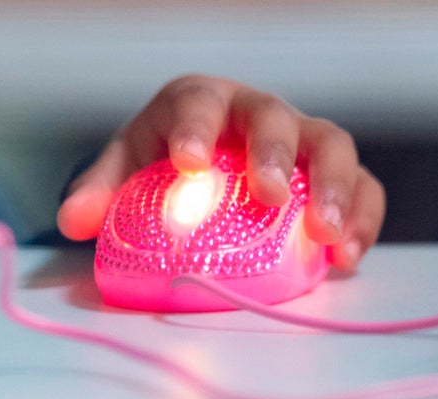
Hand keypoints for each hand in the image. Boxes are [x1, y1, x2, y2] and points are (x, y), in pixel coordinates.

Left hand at [56, 74, 384, 270]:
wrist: (203, 161)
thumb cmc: (163, 162)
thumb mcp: (125, 170)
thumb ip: (101, 191)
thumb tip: (75, 220)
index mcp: (201, 102)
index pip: (199, 104)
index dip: (196, 129)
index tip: (190, 165)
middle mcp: (257, 112)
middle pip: (276, 119)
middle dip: (276, 156)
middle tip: (270, 200)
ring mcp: (301, 141)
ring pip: (332, 144)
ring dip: (335, 189)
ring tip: (328, 236)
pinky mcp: (331, 176)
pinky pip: (362, 187)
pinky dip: (363, 218)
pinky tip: (348, 257)